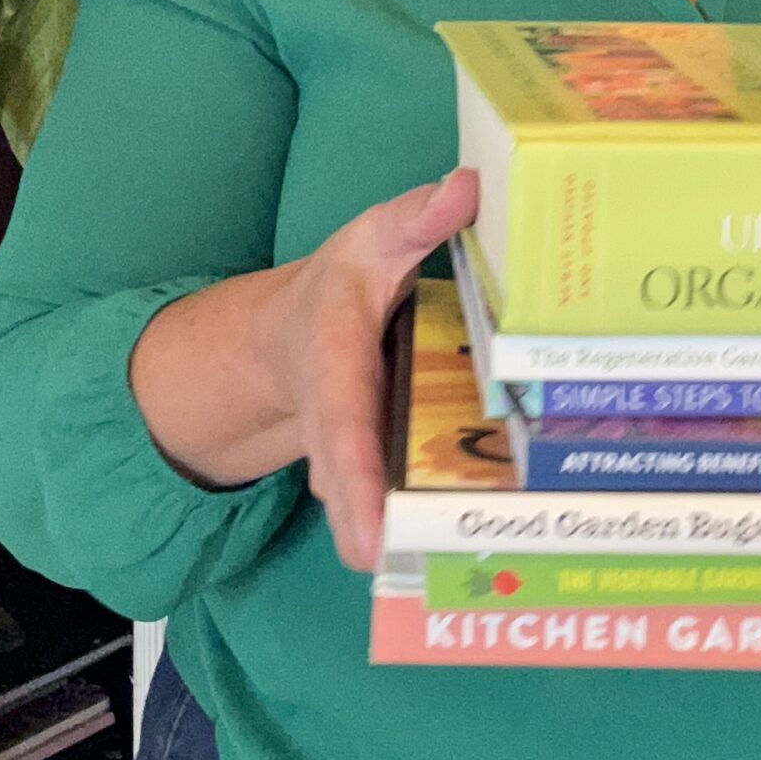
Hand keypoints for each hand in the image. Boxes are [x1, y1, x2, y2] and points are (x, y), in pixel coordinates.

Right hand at [260, 166, 479, 571]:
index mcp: (334, 366)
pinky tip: (456, 560)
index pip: (341, 424)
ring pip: (365, 506)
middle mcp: (337, 424)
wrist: (291, 331)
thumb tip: (468, 186)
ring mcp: (352, 457)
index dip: (354, 473)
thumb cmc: (344, 284)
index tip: (362, 526)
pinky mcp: (374, 471)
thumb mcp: (374, 239)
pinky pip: (390, 506)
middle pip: (347, 483)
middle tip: (382, 564)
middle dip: (364, 523)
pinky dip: (414, 533)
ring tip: (424, 573)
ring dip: (391, 540)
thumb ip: (417, 218)